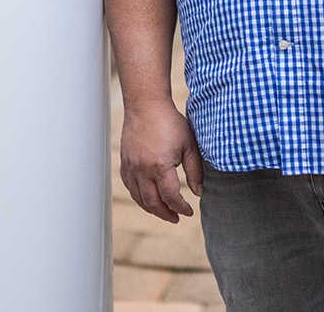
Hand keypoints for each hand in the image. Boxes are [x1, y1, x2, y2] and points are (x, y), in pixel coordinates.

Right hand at [119, 98, 204, 222]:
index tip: (189, 212)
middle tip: (176, 218)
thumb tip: (198, 193)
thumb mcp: (189, 145)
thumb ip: (195, 171)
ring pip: (138, 197)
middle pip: (153, 203)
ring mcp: (131, 166)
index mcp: (160, 167)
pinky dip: (138, 195)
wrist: (146, 104)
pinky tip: (147, 196)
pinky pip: (129, 186)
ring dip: (151, 208)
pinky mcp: (125, 161)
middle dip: (166, 214)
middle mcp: (142, 170)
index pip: (171, 198)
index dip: (182, 208)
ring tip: (163, 212)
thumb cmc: (170, 122)